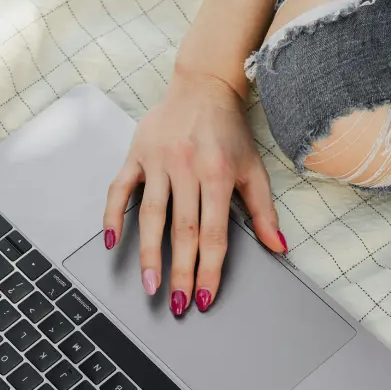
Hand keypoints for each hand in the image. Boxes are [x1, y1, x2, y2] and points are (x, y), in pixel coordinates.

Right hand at [102, 71, 285, 314]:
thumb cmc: (228, 130)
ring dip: (148, 254)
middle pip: (182, 231)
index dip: (209, 268)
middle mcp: (187, 167)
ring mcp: (159, 161)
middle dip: (180, 272)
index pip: (214, 233)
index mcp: (218, 173)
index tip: (204, 296)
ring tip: (149, 285)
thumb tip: (279, 247)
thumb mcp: (254, 168)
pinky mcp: (136, 154)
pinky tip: (111, 242)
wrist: (203, 85)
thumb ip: (264, 210)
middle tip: (177, 304)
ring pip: (151, 216)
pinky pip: (119, 189)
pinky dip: (112, 215)